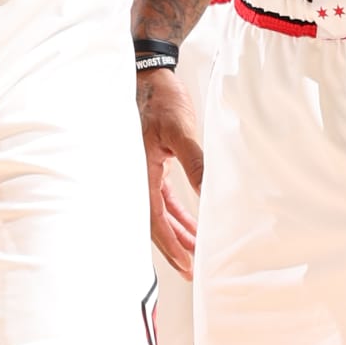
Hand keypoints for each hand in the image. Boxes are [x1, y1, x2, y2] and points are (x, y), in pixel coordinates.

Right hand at [138, 67, 202, 274]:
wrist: (149, 76)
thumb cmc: (159, 100)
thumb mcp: (179, 130)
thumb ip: (195, 161)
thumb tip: (209, 190)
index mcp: (138, 172)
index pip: (153, 219)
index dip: (170, 244)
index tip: (186, 263)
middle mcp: (136, 176)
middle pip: (155, 222)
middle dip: (174, 246)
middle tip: (193, 269)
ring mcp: (143, 172)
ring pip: (160, 213)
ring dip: (177, 232)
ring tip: (196, 252)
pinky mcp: (152, 166)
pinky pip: (163, 199)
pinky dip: (176, 214)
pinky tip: (191, 225)